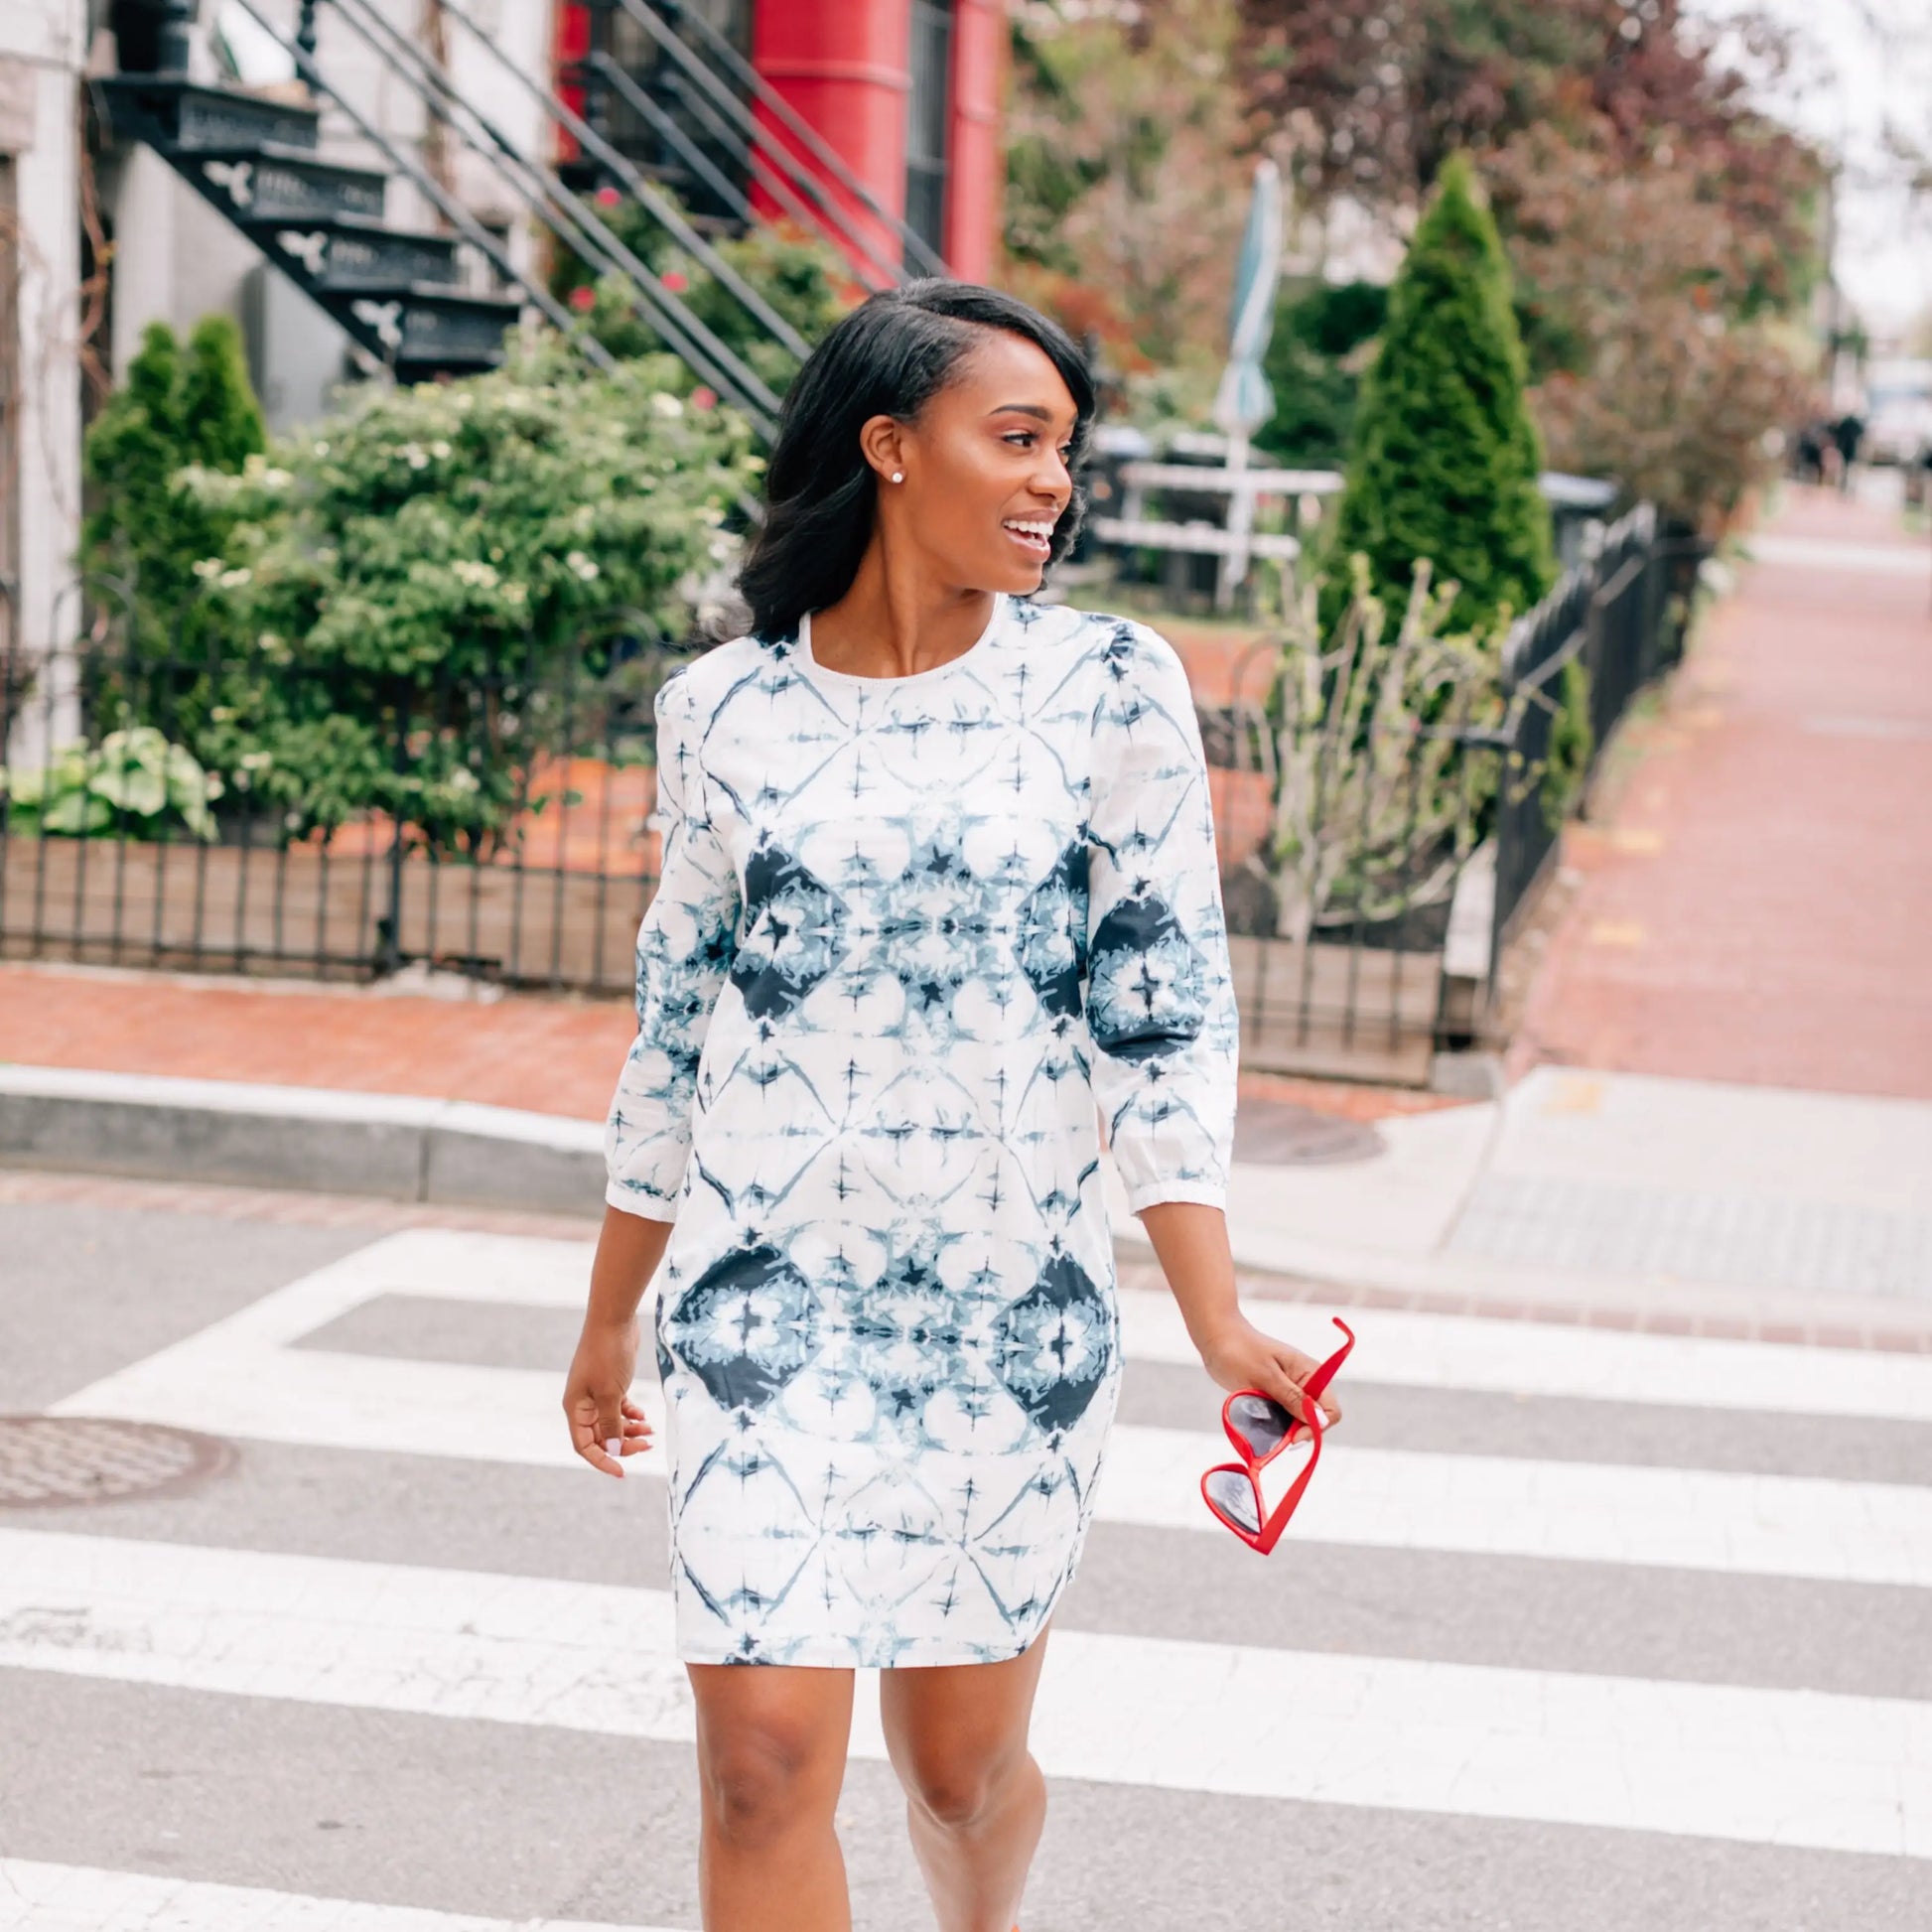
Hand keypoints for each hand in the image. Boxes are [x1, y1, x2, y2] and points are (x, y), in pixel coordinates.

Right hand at [562, 1314, 653, 1477]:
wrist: (614, 1320)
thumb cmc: (607, 1355)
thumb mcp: (610, 1394)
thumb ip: (611, 1424)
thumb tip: (614, 1450)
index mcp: (575, 1408)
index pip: (584, 1445)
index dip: (602, 1460)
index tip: (622, 1472)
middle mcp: (583, 1404)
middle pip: (600, 1437)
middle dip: (622, 1444)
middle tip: (646, 1445)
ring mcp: (596, 1394)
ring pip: (611, 1423)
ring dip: (630, 1431)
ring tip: (650, 1432)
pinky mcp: (610, 1384)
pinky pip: (618, 1409)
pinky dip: (631, 1415)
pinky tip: (644, 1417)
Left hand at [1194, 1315, 1343, 1442]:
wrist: (1217, 1339)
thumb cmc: (1240, 1351)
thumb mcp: (1266, 1376)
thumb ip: (1292, 1398)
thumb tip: (1320, 1420)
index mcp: (1310, 1373)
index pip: (1330, 1410)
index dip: (1316, 1427)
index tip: (1293, 1437)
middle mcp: (1305, 1383)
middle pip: (1316, 1419)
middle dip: (1300, 1431)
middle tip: (1276, 1436)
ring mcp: (1291, 1390)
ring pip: (1299, 1421)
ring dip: (1286, 1429)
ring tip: (1264, 1425)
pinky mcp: (1277, 1396)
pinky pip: (1284, 1417)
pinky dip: (1275, 1424)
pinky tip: (1260, 1421)